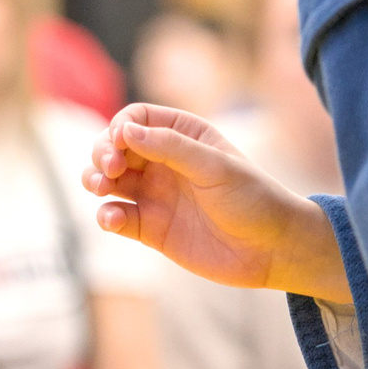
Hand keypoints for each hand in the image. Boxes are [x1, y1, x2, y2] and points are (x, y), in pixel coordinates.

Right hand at [83, 105, 348, 306]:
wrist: (274, 250)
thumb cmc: (253, 199)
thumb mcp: (215, 166)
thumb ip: (169, 146)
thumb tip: (123, 130)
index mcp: (182, 136)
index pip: (135, 118)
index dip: (119, 128)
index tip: (119, 145)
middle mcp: (163, 162)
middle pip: (112, 147)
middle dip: (101, 154)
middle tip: (109, 171)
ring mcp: (155, 195)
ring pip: (107, 181)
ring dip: (94, 181)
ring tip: (101, 189)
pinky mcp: (150, 229)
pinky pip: (116, 216)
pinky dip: (106, 216)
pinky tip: (113, 220)